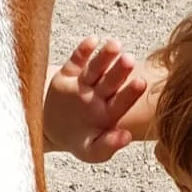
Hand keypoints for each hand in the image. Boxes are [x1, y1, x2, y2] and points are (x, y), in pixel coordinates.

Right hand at [43, 37, 146, 162]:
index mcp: (109, 114)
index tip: (141, 83)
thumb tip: (126, 137)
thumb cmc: (79, 141)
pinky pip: (76, 61)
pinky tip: (92, 40)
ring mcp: (84, 84)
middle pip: (111, 81)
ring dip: (105, 56)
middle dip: (120, 71)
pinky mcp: (67, 75)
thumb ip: (107, 146)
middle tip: (129, 60)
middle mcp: (100, 95)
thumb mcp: (90, 151)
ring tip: (114, 45)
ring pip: (96, 68)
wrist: (50, 131)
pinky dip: (83, 51)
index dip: (130, 93)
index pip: (122, 102)